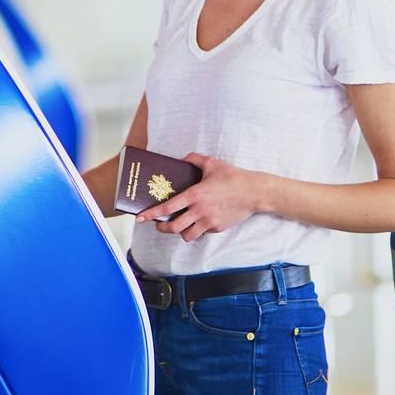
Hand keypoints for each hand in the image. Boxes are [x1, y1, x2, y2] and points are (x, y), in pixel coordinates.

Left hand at [136, 154, 261, 242]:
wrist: (254, 192)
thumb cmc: (233, 177)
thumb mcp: (212, 163)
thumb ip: (193, 159)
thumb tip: (181, 158)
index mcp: (195, 195)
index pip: (167, 207)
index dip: (151, 214)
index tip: (140, 218)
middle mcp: (200, 211)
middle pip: (174, 227)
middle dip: (162, 228)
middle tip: (159, 224)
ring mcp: (209, 221)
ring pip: (187, 235)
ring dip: (180, 232)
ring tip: (179, 225)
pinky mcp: (217, 228)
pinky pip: (202, 233)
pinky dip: (197, 229)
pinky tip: (198, 221)